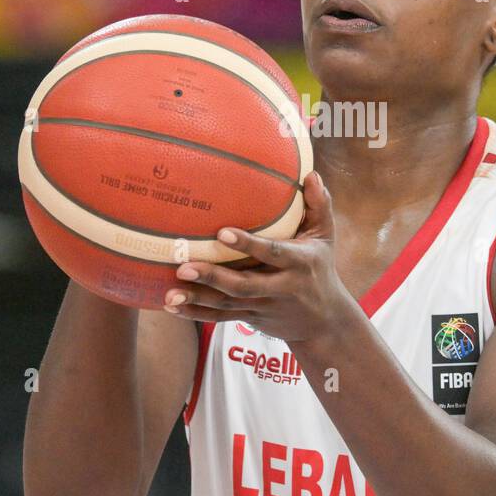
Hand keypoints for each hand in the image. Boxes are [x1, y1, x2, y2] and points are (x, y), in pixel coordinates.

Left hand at [163, 171, 348, 343]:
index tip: (222, 233)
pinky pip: (221, 318)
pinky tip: (172, 307)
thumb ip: (318, 205)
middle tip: (183, 267)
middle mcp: (281, 287)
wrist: (326, 321)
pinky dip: (196, 314)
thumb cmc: (320, 267)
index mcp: (298, 263)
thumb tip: (311, 173)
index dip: (248, 245)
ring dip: (198, 299)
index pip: (272, 253)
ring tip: (169, 294)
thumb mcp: (325, 236)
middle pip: (244, 285)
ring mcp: (264, 306)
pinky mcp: (252, 318)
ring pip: (228, 305)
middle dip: (213, 278)